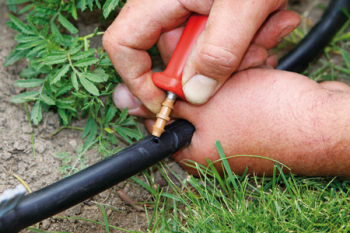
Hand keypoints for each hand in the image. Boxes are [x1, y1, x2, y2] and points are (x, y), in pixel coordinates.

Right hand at [103, 0, 300, 114]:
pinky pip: (214, 42)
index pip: (124, 45)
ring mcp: (186, 8)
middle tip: (252, 56)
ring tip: (268, 32)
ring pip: (198, 53)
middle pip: (170, 56)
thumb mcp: (245, 5)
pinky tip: (267, 27)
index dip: (138, 82)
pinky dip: (242, 44)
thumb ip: (218, 52)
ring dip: (235, 55)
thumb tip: (194, 94)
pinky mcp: (205, 12)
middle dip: (210, 69)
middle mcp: (166, 5)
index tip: (164, 105)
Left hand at [143, 68, 349, 176]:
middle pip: (192, 98)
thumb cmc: (270, 118)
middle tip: (222, 64)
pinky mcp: (252, 116)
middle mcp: (211, 144)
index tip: (177, 62)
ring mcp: (233, 130)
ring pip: (217, 89)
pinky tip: (261, 69)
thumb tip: (128, 104)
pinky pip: (238, 90)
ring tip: (252, 68)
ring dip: (230, 72)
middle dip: (204, 75)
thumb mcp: (209, 106)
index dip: (166, 86)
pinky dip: (246, 76)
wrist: (325, 123)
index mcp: (193, 151)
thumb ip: (169, 105)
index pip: (161, 115)